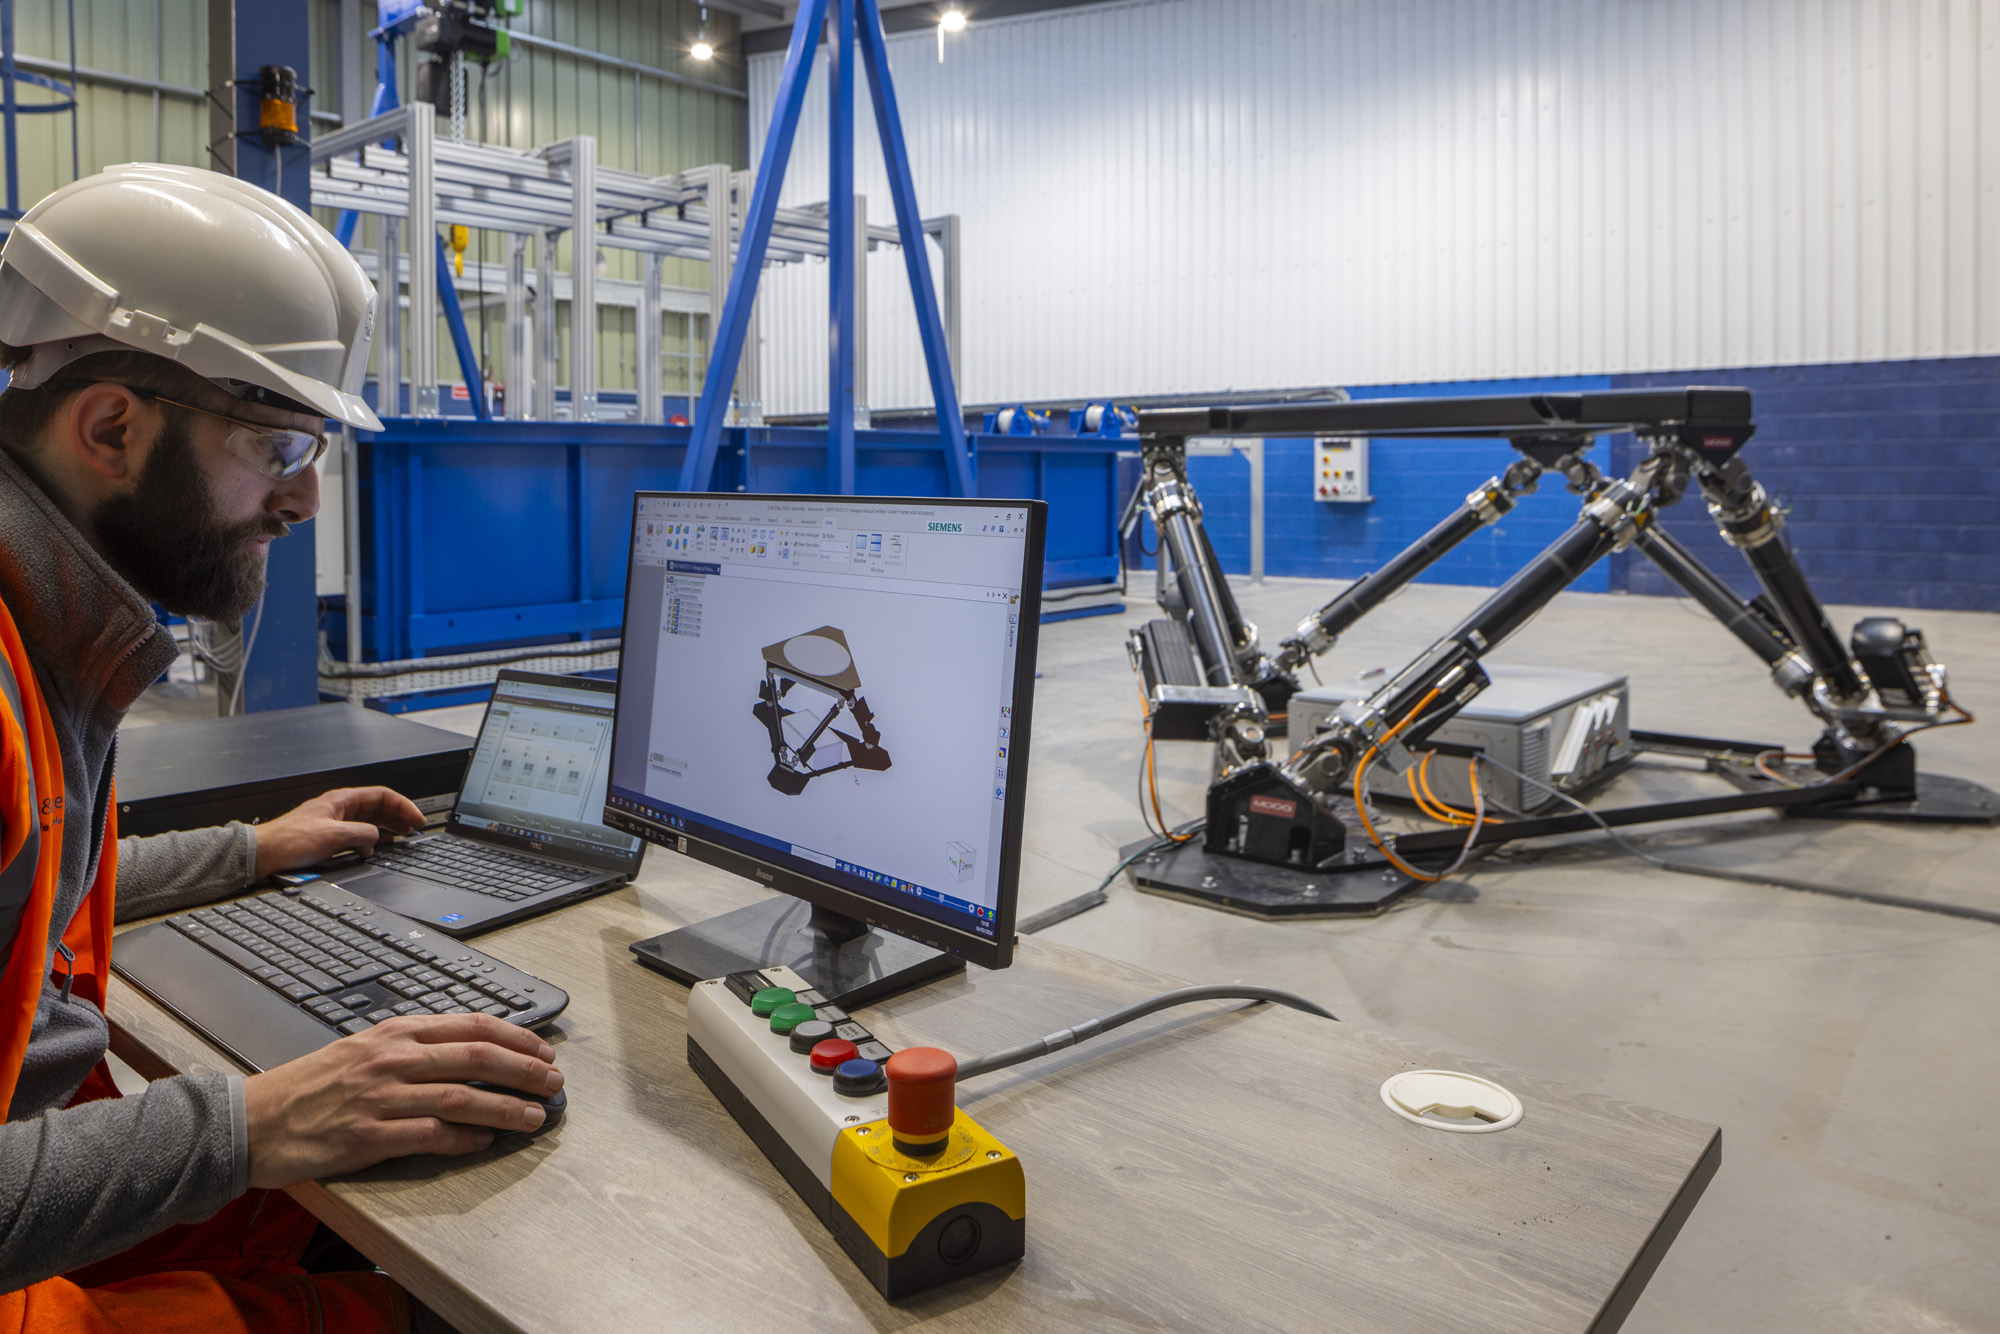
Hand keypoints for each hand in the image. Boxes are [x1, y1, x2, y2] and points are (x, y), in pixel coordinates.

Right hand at [243, 1013, 561, 1188]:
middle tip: (554, 1082)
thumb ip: (414, 1045)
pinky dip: (464, 1140)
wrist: (253, 1120)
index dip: (517, 1038)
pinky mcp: (367, 1136)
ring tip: (534, 1117)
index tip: (544, 1051)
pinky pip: (429, 1136)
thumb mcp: (364, 1048)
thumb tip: (471, 1049)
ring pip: (461, 1097)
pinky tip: (484, 1143)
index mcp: (396, 1032)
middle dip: (524, 1070)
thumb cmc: (311, 1085)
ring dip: (505, 1108)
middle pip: (476, 1057)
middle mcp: (392, 1059)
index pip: (471, 1026)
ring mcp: (380, 1097)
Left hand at [253, 786, 426, 880]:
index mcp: (341, 800)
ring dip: (387, 828)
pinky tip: (377, 847)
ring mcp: (334, 823)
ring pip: (369, 821)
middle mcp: (339, 809)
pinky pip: (358, 834)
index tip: (416, 819)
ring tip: (402, 836)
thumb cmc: (288, 841)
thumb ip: (362, 834)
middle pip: (377, 807)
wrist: (262, 855)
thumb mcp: (333, 835)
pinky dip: (372, 839)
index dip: (403, 806)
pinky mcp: (328, 838)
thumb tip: (374, 840)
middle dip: (399, 816)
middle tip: (415, 828)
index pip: (382, 796)